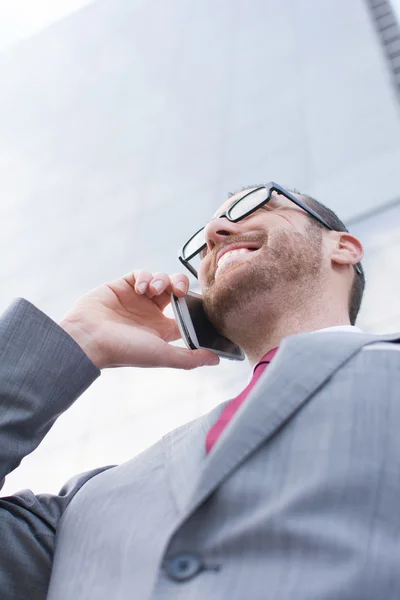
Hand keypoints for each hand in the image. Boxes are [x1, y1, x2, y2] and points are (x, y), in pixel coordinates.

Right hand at [59, 270, 219, 369]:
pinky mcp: (122, 286)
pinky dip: (145, 276)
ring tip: (154, 290)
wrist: (88, 339)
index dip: (195, 305)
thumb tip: (217, 359)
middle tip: (179, 290)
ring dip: (162, 280)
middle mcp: (151, 313)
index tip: (199, 302)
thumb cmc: (124, 351)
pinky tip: (140, 288)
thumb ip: (190, 357)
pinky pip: (141, 273)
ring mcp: (137, 299)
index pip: (186, 313)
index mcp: (162, 330)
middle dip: (181, 285)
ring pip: (160, 279)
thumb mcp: (162, 355)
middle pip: (176, 291)